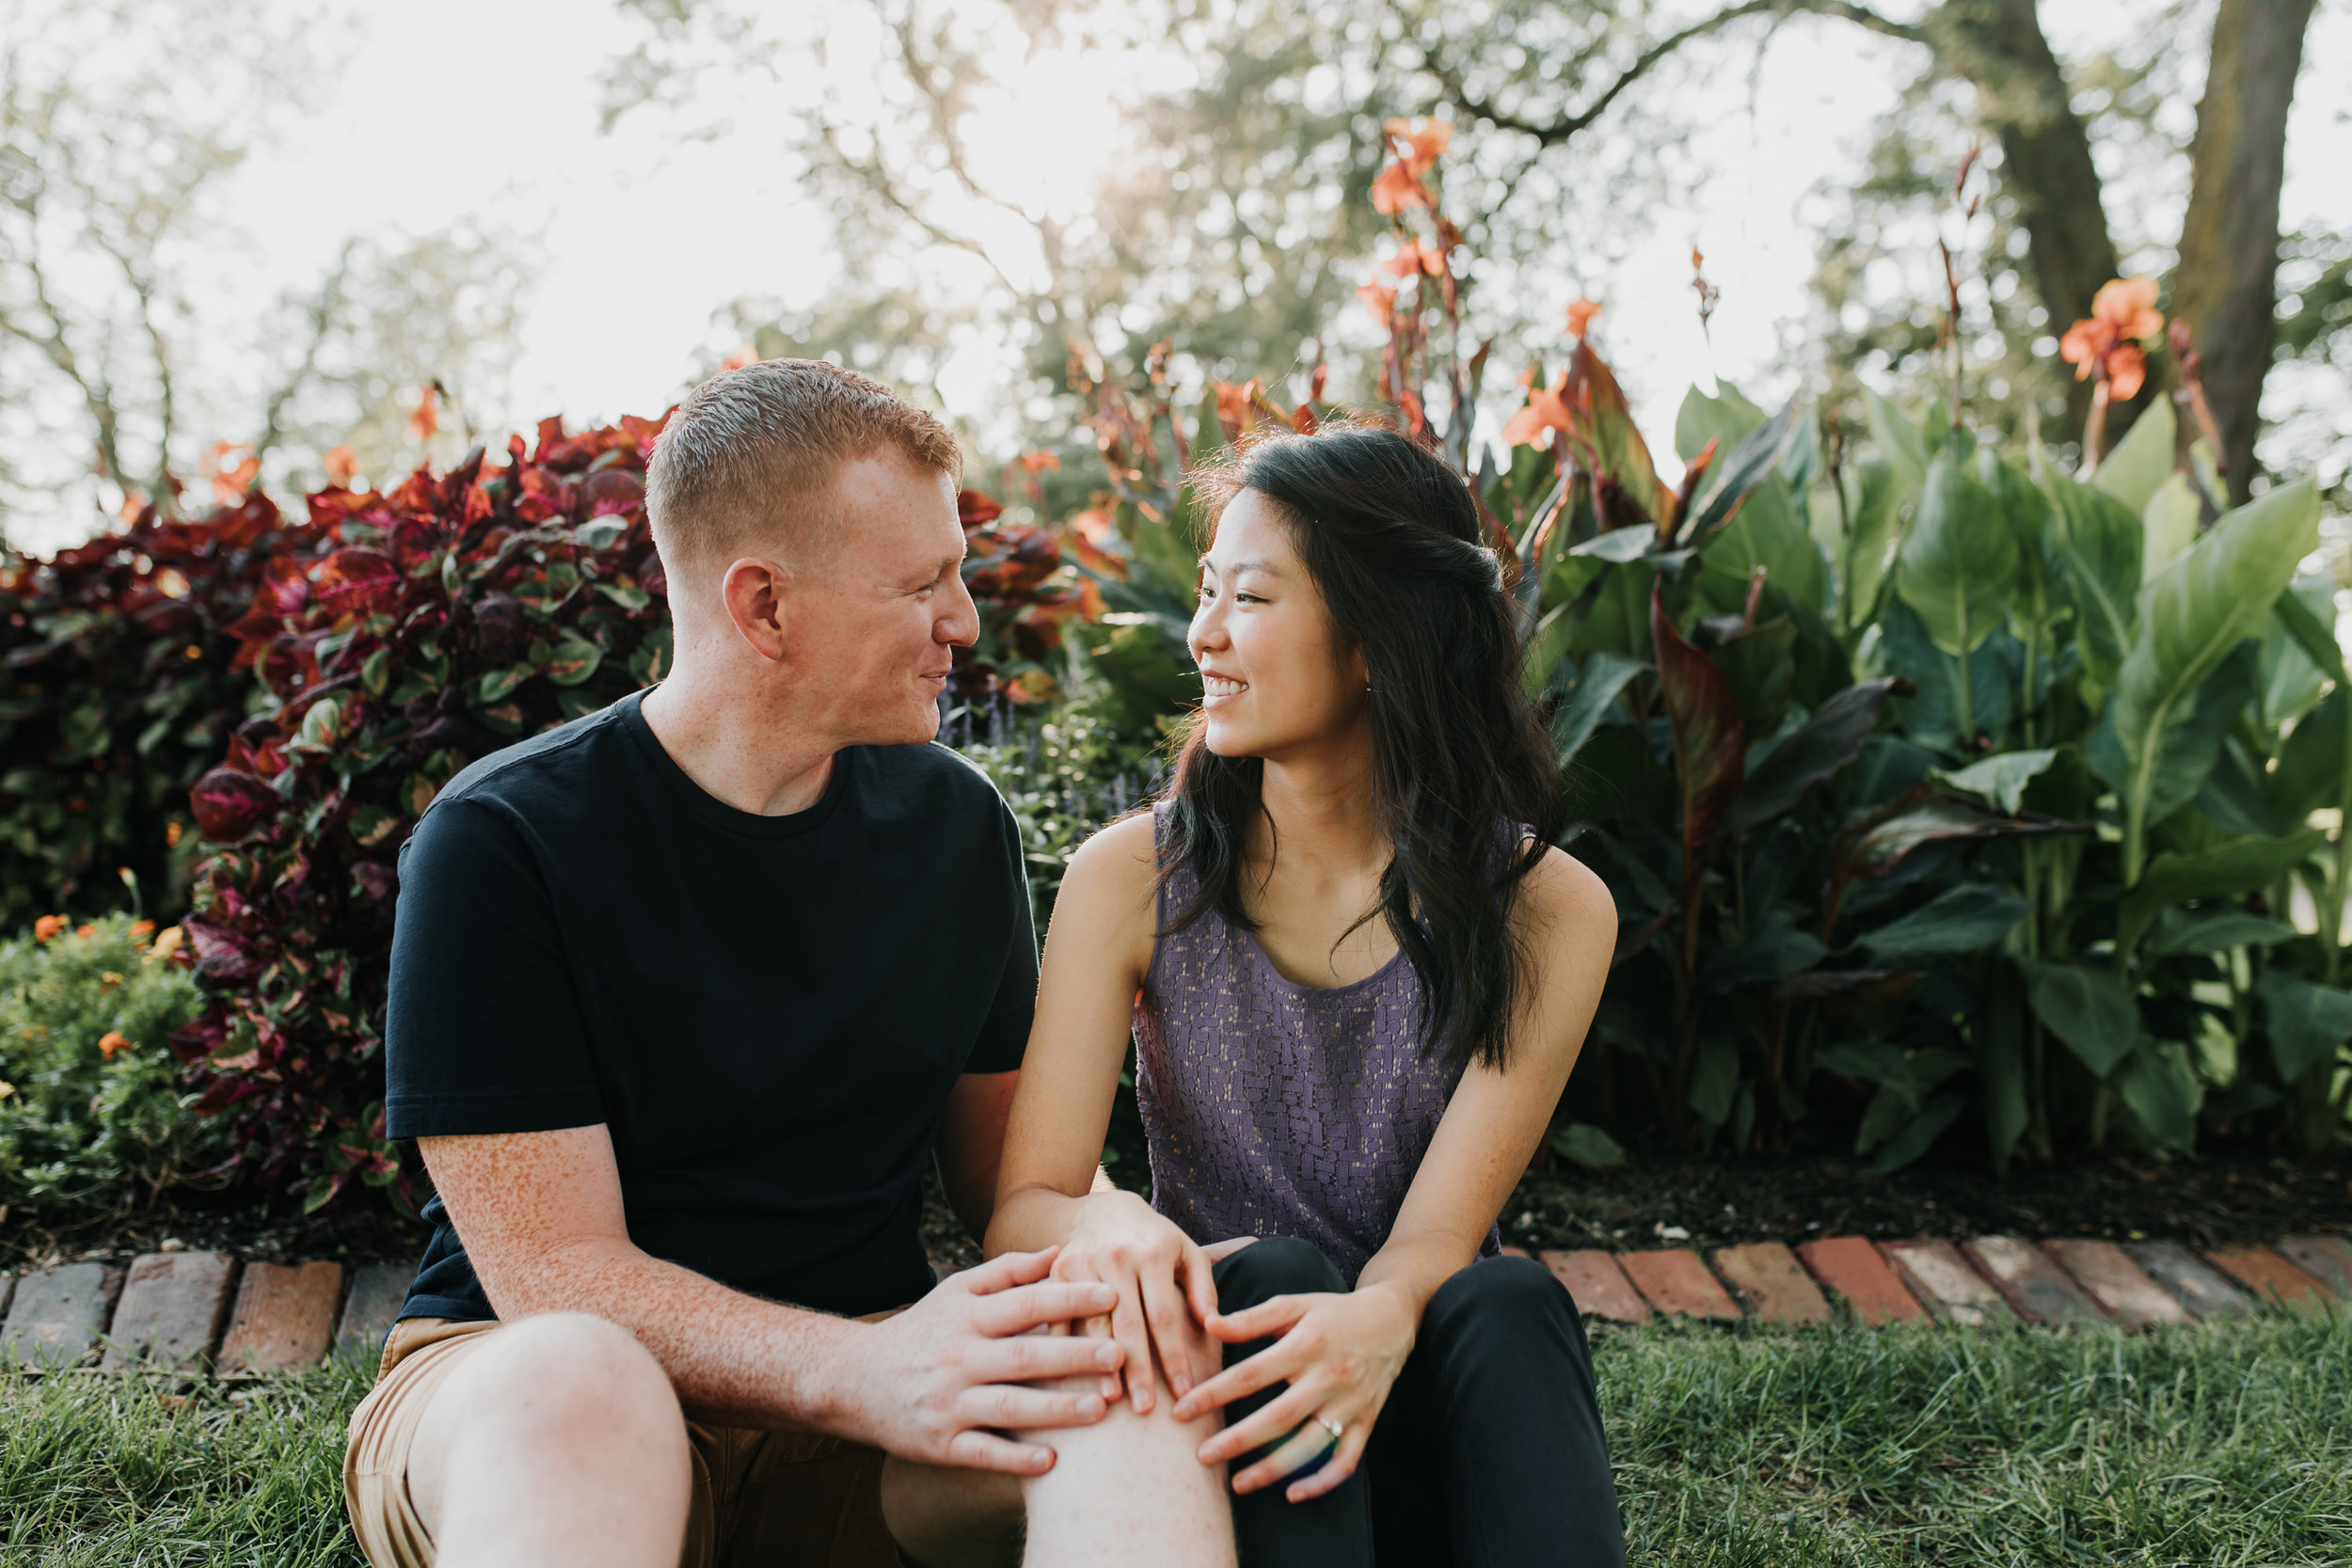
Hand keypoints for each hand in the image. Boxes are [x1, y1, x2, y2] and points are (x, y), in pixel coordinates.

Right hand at [836, 1246, 1127, 1473]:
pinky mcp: (941, 1444)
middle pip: (1024, 1357)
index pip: (1026, 1304)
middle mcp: (959, 1359)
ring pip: (1009, 1408)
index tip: (1113, 1294)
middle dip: (1074, 1356)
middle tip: (1121, 1354)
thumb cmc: (922, 1332)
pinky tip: (1053, 1461)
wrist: (854, 1380)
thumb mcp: (956, 1293)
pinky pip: (983, 1453)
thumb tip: (1060, 1252)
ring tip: (1101, 1409)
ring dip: (1057, 1411)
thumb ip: (1007, 1272)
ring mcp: (949, 1404)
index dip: (1069, 1298)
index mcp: (967, 1318)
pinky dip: (1016, 1459)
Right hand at [1050, 1189, 1220, 1413]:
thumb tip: (1215, 1326)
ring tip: (1109, 1401)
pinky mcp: (1058, 1272)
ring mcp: (1084, 1263)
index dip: (1175, 1357)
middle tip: (1146, 1411)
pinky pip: (1058, 1315)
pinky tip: (1071, 1379)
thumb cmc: (1157, 1241)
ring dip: (1100, 1364)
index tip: (1185, 1392)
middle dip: (1138, 1371)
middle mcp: (1117, 1257)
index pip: (1166, 1316)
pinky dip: (1065, 1348)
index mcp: (1153, 1254)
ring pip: (1092, 1324)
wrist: (1106, 1211)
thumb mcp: (1188, 1253)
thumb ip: (1205, 1289)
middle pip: (1129, 1325)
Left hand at [1173, 1284, 1415, 1501]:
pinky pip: (1345, 1461)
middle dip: (1238, 1441)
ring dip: (1273, 1469)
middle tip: (1202, 1456)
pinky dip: (1321, 1482)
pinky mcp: (1365, 1422)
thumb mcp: (1293, 1305)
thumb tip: (1207, 1323)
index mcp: (1306, 1344)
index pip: (1251, 1373)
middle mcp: (1329, 1377)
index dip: (1214, 1393)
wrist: (1392, 1320)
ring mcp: (1349, 1404)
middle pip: (1278, 1417)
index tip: (1182, 1411)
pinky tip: (1292, 1493)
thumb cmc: (1331, 1312)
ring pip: (1309, 1446)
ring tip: (1237, 1484)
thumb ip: (1251, 1318)